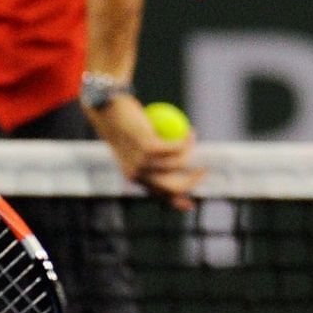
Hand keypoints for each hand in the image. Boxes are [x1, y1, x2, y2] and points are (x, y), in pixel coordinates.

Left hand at [85, 94, 204, 209]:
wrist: (108, 109)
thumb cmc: (124, 124)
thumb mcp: (135, 145)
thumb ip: (150, 158)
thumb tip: (175, 167)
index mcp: (133, 178)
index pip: (159, 195)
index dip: (178, 202)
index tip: (192, 203)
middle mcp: (137, 174)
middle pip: (173, 186)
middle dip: (192, 181)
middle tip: (204, 169)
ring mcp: (142, 161)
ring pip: (178, 163)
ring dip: (190, 150)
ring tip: (192, 137)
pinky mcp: (148, 147)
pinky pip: (176, 147)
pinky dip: (186, 140)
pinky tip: (190, 132)